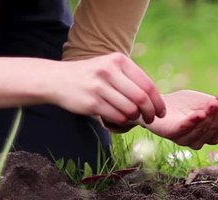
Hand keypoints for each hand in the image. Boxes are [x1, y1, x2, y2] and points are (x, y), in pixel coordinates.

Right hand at [50, 53, 165, 123]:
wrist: (56, 79)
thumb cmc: (90, 76)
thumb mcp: (110, 67)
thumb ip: (130, 77)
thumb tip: (155, 98)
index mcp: (119, 60)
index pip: (147, 84)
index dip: (158, 102)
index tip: (161, 112)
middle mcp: (109, 71)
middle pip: (141, 98)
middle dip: (150, 113)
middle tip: (151, 119)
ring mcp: (99, 87)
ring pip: (130, 110)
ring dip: (135, 118)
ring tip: (132, 118)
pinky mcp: (91, 102)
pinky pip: (117, 117)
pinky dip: (122, 121)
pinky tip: (120, 119)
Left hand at [126, 90, 217, 149]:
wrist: (157, 102)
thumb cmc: (182, 105)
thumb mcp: (205, 104)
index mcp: (208, 135)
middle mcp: (198, 141)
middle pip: (214, 128)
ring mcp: (185, 139)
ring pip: (202, 131)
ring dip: (209, 117)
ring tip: (213, 103)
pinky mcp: (171, 134)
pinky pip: (185, 130)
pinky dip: (193, 122)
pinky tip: (199, 113)